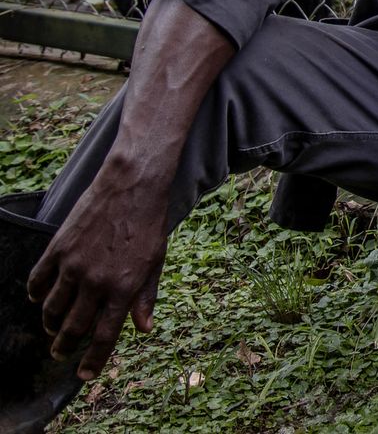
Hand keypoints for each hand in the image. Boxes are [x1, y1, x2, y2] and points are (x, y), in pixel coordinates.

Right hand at [27, 168, 170, 379]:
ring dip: (50, 324)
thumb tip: (143, 329)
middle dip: (65, 347)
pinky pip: (37, 281)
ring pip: (51, 309)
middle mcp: (96, 282)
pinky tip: (39, 298)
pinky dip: (35, 294)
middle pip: (73, 329)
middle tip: (61, 353)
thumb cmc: (148, 225)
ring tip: (52, 328)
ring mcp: (73, 266)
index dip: (93, 361)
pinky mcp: (58, 250)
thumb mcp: (156, 263)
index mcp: (124, 288)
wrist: (132, 187)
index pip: (105, 337)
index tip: (84, 375)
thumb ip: (146, 297)